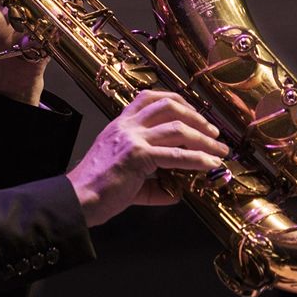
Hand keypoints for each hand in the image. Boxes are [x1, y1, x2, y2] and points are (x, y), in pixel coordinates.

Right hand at [68, 91, 229, 226]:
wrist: (78, 198)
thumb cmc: (97, 189)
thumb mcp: (126, 175)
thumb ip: (151, 180)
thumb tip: (175, 191)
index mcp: (120, 125)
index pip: (149, 98)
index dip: (177, 101)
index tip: (194, 114)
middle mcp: (126, 126)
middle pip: (169, 106)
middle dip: (197, 117)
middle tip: (213, 133)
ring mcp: (132, 139)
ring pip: (177, 128)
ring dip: (204, 139)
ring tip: (218, 150)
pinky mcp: (137, 156)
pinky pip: (175, 155)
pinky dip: (197, 159)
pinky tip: (209, 164)